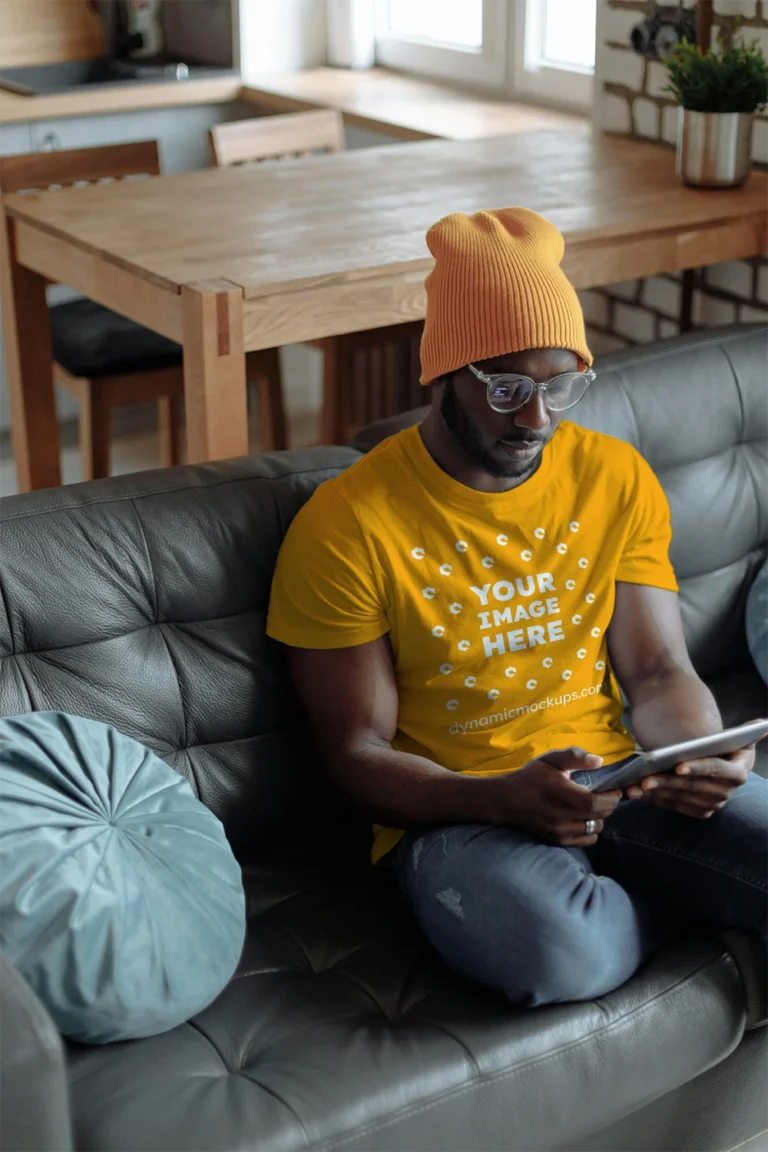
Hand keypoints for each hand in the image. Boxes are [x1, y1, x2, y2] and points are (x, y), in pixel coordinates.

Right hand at [490, 746, 621, 846]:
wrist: (506, 801)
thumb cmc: (531, 777)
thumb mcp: (550, 759)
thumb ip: (575, 756)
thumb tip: (600, 761)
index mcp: (559, 791)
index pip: (594, 802)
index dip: (611, 798)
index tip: (613, 790)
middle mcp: (560, 814)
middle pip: (598, 816)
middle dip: (609, 806)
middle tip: (606, 796)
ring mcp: (559, 830)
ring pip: (595, 828)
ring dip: (600, 818)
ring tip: (593, 807)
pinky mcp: (558, 840)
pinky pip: (587, 840)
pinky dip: (591, 830)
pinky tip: (584, 819)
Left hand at [626, 744, 755, 817]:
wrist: (704, 749)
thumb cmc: (713, 739)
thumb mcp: (727, 734)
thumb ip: (741, 731)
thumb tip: (761, 722)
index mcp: (740, 768)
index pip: (717, 769)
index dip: (698, 768)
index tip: (678, 766)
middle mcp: (728, 789)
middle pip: (694, 786)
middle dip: (668, 783)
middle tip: (644, 778)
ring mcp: (713, 802)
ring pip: (681, 798)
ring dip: (656, 793)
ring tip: (634, 786)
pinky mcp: (697, 810)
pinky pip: (673, 806)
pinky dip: (654, 799)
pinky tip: (636, 793)